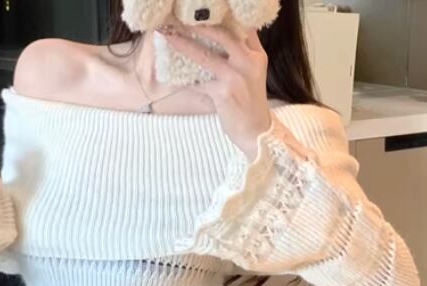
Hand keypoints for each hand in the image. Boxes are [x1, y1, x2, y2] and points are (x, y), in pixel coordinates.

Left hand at [158, 23, 272, 161]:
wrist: (256, 132)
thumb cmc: (250, 104)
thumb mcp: (253, 75)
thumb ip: (241, 56)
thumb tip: (214, 41)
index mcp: (257, 55)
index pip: (243, 26)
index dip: (224, 16)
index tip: (205, 13)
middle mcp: (248, 62)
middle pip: (222, 34)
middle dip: (200, 26)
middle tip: (181, 20)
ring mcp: (235, 77)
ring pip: (205, 55)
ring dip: (184, 45)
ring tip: (169, 37)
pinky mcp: (223, 93)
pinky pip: (198, 82)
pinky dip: (186, 79)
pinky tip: (174, 74)